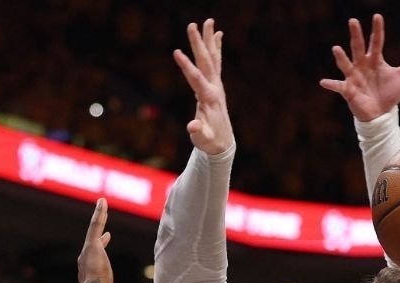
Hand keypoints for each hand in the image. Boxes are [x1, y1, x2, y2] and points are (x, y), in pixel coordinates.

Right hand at [76, 198, 113, 282]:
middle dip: (100, 226)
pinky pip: (96, 225)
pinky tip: (103, 202)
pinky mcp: (92, 245)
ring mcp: (89, 250)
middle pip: (95, 239)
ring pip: (95, 228)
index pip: (97, 253)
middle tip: (103, 213)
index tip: (107, 236)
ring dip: (100, 215)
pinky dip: (100, 213)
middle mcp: (86, 258)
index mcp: (90, 269)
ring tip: (103, 203)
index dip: (102, 244)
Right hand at [173, 19, 233, 154]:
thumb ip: (198, 133)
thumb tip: (192, 126)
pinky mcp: (216, 86)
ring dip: (209, 40)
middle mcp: (215, 89)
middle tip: (192, 24)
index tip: (176, 52)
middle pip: (206, 62)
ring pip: (213, 58)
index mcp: (209, 99)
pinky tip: (218, 35)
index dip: (186, 66)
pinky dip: (216, 48)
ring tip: (208, 21)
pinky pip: (216, 63)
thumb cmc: (210, 142)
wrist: (224, 144)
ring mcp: (217, 86)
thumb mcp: (202, 140)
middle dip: (199, 43)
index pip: (196, 79)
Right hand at [319, 14, 399, 121]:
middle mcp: (362, 65)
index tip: (377, 16)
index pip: (376, 42)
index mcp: (375, 60)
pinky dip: (331, 84)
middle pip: (358, 47)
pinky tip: (323, 82)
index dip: (377, 30)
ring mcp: (354, 77)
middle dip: (356, 35)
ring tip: (336, 49)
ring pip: (346, 64)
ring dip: (341, 58)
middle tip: (353, 21)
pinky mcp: (349, 90)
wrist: (381, 114)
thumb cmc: (389, 94)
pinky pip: (338, 86)